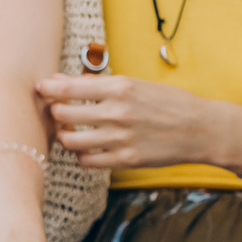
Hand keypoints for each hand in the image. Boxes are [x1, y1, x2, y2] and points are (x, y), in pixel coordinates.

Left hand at [37, 73, 241, 173]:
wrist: (200, 129)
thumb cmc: (168, 103)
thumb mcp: (136, 84)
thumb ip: (98, 85)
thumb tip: (60, 80)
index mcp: (120, 88)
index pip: (68, 88)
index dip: (48, 89)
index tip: (40, 89)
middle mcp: (117, 113)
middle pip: (64, 115)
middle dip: (55, 113)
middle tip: (58, 112)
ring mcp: (120, 139)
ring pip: (71, 141)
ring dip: (65, 136)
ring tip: (71, 131)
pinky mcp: (125, 160)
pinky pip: (87, 161)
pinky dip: (82, 155)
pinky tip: (88, 148)